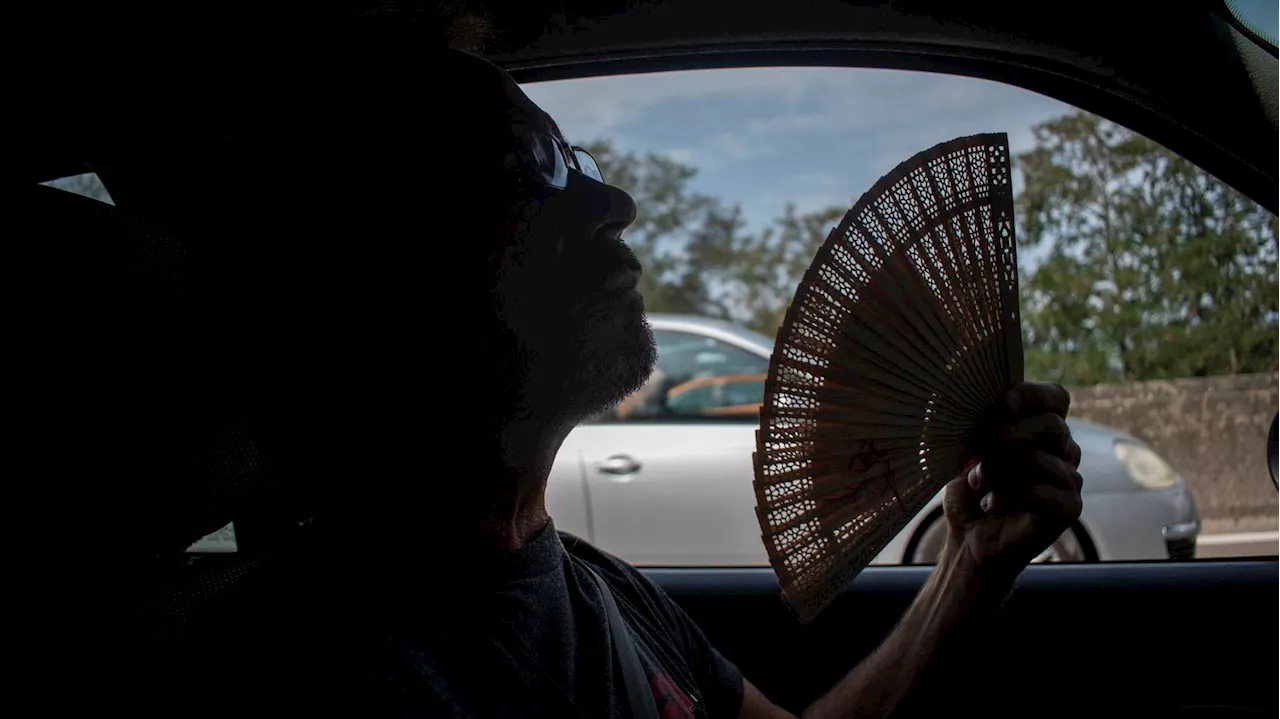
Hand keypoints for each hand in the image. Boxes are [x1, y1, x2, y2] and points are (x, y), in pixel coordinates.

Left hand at [942, 381, 1083, 582]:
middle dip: (1009, 435)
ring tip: (979, 485)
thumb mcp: (969, 453)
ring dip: (1000, 472)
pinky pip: (1045, 491)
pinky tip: (995, 504)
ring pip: (1040, 459)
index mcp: (1040, 427)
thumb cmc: (972, 491)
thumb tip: (989, 418)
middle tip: (980, 451)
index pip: (1054, 397)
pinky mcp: (1069, 507)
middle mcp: (1062, 449)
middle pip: (1052, 425)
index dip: (1032, 395)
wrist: (970, 539)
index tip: (1003, 405)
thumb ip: (983, 430)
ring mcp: (1069, 478)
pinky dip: (1012, 496)